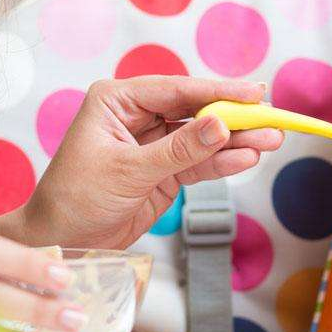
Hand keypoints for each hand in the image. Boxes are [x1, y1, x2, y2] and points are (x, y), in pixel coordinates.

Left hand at [19, 75, 282, 248]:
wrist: (60, 242)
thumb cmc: (75, 199)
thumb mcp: (128, 171)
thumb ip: (178, 149)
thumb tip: (220, 125)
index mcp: (117, 101)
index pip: (175, 89)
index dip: (217, 90)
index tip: (254, 92)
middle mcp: (136, 116)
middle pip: (194, 110)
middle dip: (233, 115)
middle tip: (270, 116)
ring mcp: (153, 144)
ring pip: (202, 137)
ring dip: (235, 141)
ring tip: (271, 140)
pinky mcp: (164, 171)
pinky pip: (199, 162)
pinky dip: (223, 162)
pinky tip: (248, 158)